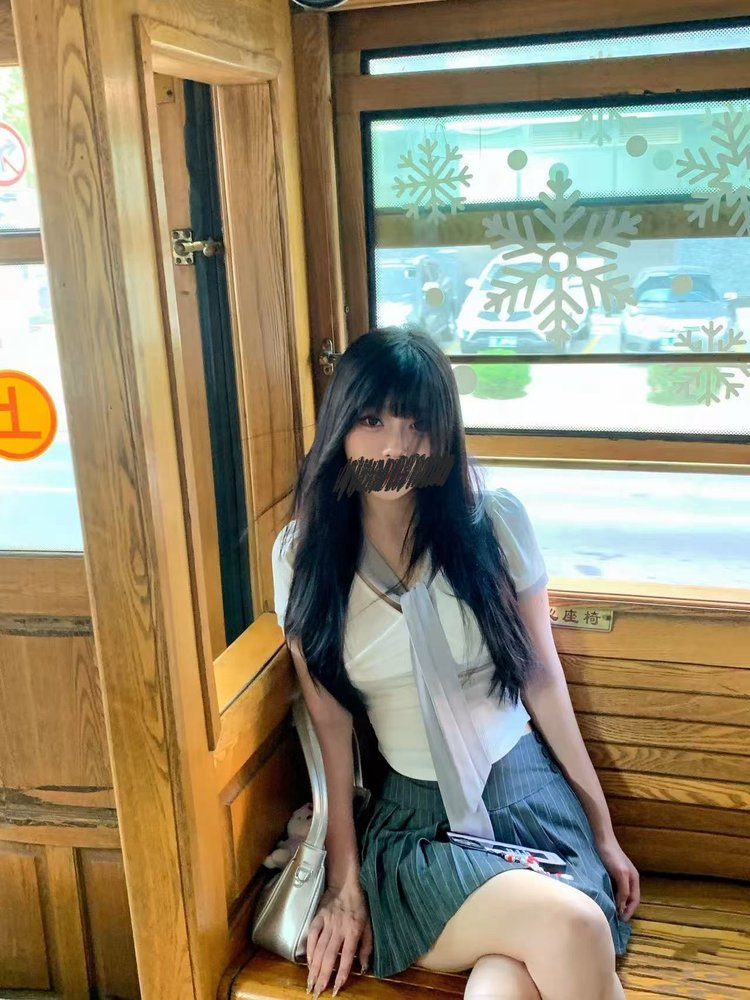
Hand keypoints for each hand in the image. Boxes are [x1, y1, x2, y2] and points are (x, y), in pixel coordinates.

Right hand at [306, 881, 372, 997]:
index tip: (336, 988)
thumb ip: (366, 947)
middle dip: (323, 976)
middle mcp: (339, 929)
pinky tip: (308, 962)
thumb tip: (363, 967)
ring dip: (314, 967)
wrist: (346, 884)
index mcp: (353, 931)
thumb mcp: (369, 925)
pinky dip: (310, 949)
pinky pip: (312, 935)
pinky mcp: (318, 917)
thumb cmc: (360, 906)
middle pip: (329, 956)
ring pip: (319, 948)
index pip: (347, 956)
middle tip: (316, 992)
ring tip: (310, 983)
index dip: (341, 973)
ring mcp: (327, 923)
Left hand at [596, 833, 639, 920]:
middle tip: (616, 919)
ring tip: (611, 912)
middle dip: (625, 909)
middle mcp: (629, 879)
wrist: (602, 839)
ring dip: (618, 903)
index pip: (635, 900)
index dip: (629, 911)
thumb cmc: (611, 855)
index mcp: (634, 879)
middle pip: (629, 898)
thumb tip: (622, 906)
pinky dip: (612, 896)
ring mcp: (620, 876)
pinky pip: (614, 888)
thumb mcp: (620, 873)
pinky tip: (605, 899)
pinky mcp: (611, 873)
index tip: (622, 920)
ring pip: (621, 894)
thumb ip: (623, 890)